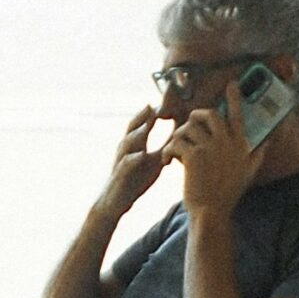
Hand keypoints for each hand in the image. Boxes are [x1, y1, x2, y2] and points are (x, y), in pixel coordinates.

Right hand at [92, 105, 165, 220]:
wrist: (115, 203)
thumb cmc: (135, 180)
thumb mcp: (154, 162)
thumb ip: (165, 148)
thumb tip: (183, 136)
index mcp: (136, 143)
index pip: (145, 120)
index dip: (156, 108)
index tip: (168, 95)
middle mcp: (126, 148)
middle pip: (133, 125)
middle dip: (144, 113)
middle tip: (157, 101)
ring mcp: (121, 161)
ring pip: (127, 142)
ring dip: (138, 132)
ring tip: (148, 124)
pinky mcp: (119, 176)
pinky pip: (124, 166)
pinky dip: (132, 159)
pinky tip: (141, 155)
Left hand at [165, 99, 262, 219]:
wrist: (212, 212)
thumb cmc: (228, 193)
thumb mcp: (249, 171)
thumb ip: (259, 152)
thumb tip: (270, 138)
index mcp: (240, 144)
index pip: (238, 115)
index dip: (234, 98)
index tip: (232, 84)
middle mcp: (226, 143)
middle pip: (209, 114)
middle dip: (196, 116)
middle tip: (190, 125)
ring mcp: (209, 148)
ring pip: (188, 128)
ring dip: (179, 137)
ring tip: (176, 150)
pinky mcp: (193, 157)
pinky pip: (176, 142)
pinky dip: (168, 151)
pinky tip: (168, 161)